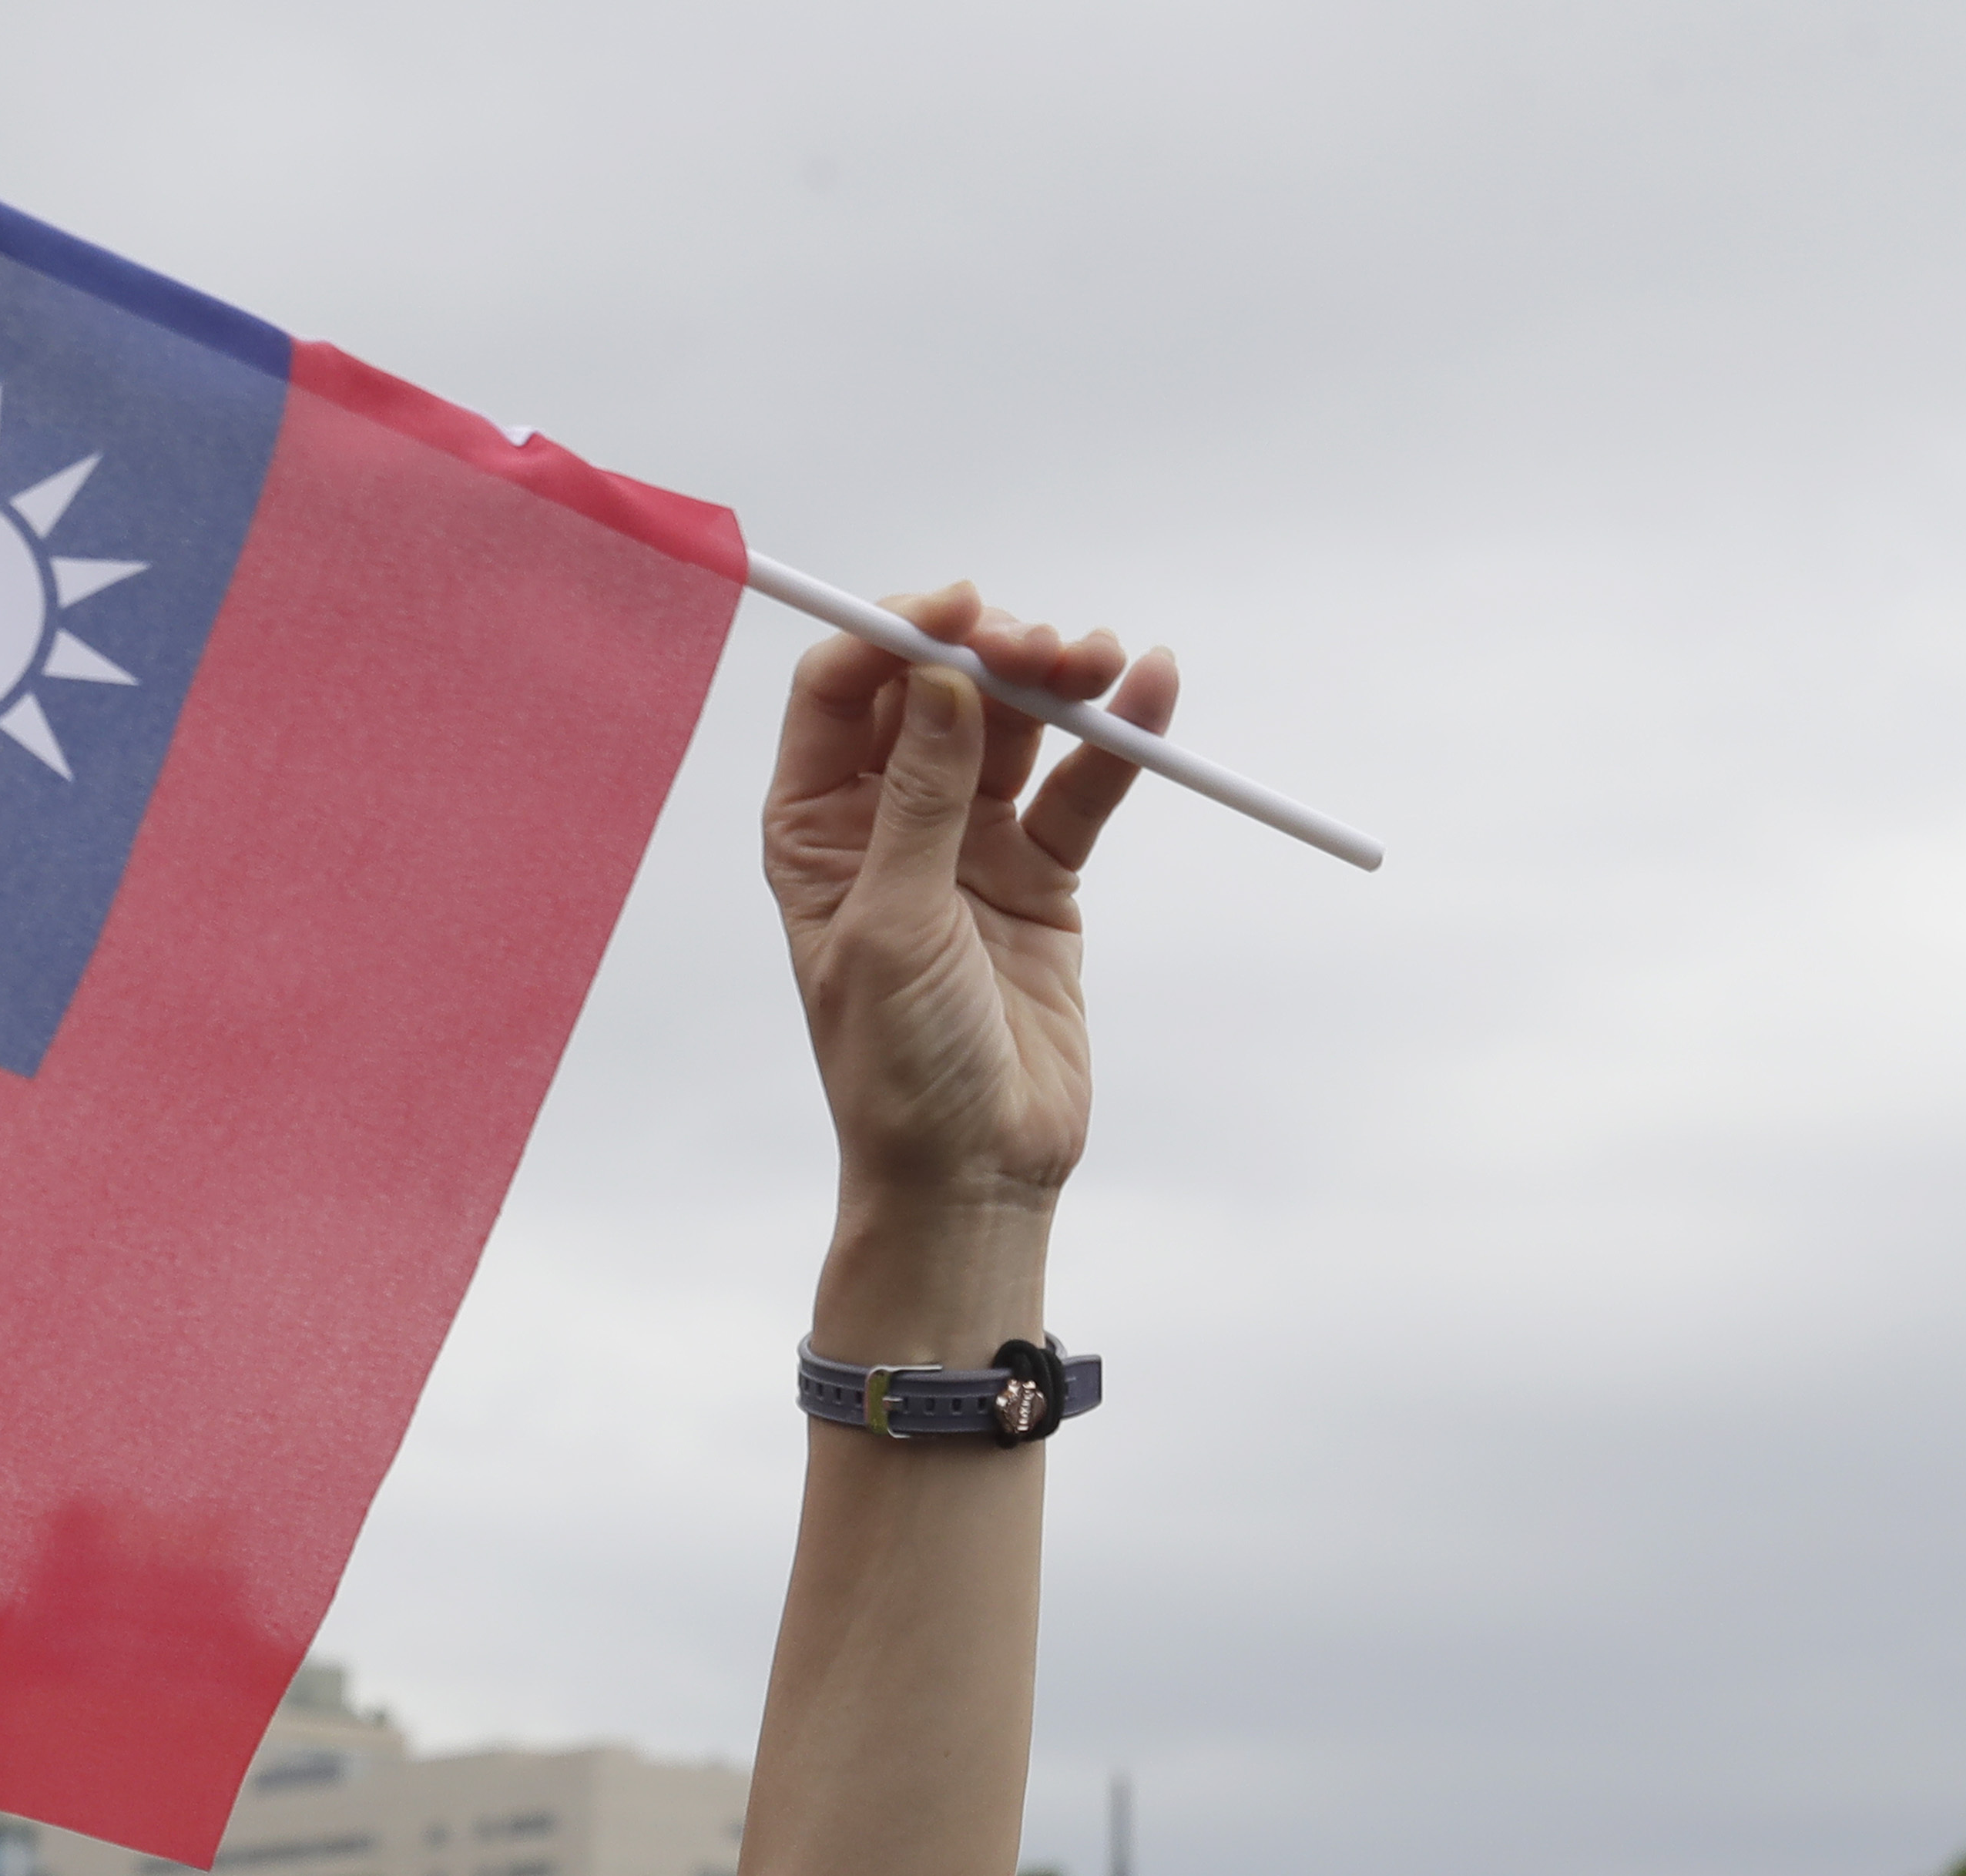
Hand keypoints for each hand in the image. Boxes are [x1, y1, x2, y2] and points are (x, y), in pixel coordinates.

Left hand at [759, 586, 1176, 1210]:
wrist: (970, 1172)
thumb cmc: (897, 1066)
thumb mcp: (895, 925)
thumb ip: (922, 799)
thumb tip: (945, 678)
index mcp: (814, 829)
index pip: (843, 693)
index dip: (896, 636)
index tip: (961, 612)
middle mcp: (885, 822)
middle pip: (937, 691)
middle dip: (992, 652)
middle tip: (1046, 651)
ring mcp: (967, 844)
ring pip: (1014, 725)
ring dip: (1059, 681)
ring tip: (1104, 662)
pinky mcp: (1040, 874)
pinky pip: (1081, 785)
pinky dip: (1116, 737)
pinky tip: (1150, 689)